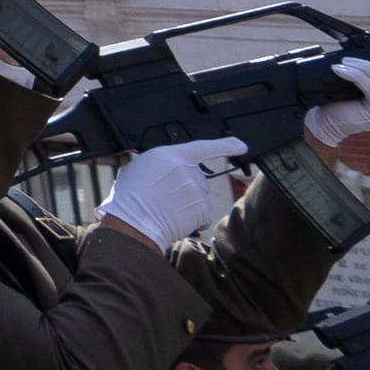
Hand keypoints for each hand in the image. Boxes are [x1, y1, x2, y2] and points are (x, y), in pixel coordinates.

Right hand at [95, 136, 244, 247]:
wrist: (133, 223)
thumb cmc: (130, 198)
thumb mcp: (135, 169)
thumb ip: (156, 165)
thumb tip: (161, 171)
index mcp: (167, 155)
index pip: (202, 146)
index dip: (224, 145)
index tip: (240, 145)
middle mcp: (185, 169)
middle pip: (196, 177)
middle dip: (186, 188)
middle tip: (164, 197)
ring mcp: (195, 189)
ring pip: (199, 197)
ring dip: (188, 204)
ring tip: (166, 210)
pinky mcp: (202, 209)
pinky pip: (203, 215)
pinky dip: (194, 220)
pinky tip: (177, 220)